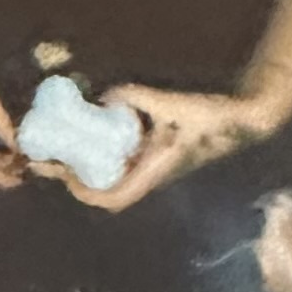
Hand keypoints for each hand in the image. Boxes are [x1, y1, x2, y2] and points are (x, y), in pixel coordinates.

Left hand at [34, 85, 274, 215]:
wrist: (241, 121)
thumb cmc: (208, 120)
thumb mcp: (171, 105)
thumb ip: (137, 98)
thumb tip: (104, 95)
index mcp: (152, 172)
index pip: (111, 197)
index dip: (83, 190)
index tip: (61, 172)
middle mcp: (150, 175)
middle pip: (106, 187)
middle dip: (75, 175)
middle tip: (50, 155)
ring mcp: (154, 166)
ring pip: (113, 173)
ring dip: (88, 163)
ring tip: (63, 143)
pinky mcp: (158, 154)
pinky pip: (124, 158)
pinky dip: (105, 149)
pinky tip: (94, 127)